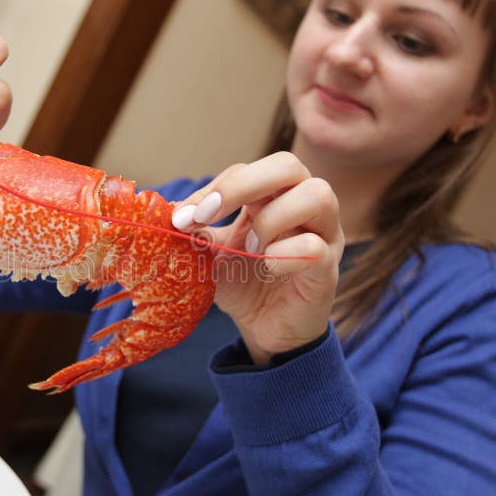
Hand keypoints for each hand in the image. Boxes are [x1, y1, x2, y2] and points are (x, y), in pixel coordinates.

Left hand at [173, 152, 343, 363]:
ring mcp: (324, 234)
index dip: (213, 188)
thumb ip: (197, 231)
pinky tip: (268, 266)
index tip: (182, 217)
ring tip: (250, 248)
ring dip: (272, 218)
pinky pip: (316, 247)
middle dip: (241, 185)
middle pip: (288, 165)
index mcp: (273, 195)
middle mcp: (304, 206)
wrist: (265, 329)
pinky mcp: (328, 269)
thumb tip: (167, 212)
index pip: (246, 170)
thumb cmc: (244, 283)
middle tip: (205, 215)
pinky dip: (285, 254)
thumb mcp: (213, 252)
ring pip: (317, 195)